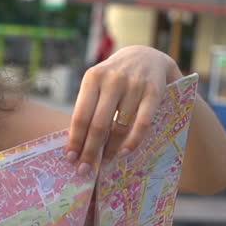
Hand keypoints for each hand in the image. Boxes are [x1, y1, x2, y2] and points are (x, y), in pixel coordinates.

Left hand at [66, 46, 180, 173]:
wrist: (147, 55)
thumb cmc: (115, 77)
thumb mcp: (98, 83)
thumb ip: (89, 106)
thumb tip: (77, 143)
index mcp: (93, 77)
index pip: (81, 115)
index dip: (75, 139)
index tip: (71, 158)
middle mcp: (112, 79)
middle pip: (98, 124)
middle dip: (90, 151)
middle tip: (85, 170)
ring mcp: (134, 85)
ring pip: (120, 126)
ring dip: (112, 149)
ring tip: (105, 162)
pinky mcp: (154, 92)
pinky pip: (142, 123)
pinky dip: (133, 141)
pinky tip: (125, 153)